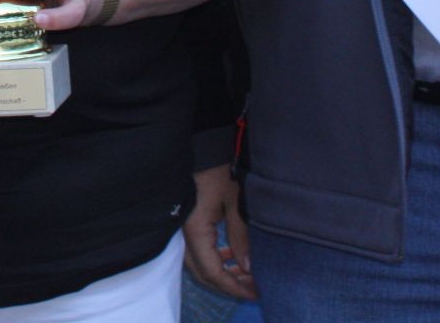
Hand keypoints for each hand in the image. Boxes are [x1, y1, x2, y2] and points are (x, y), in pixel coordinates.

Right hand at [182, 165, 256, 300]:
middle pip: (203, 273)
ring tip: (247, 274)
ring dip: (223, 272)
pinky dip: (216, 258)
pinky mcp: (187, 223)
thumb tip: (248, 267)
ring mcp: (183, 229)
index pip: (212, 272)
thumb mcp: (236, 203)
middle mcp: (184, 235)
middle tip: (253, 288)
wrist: (202, 145)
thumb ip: (241, 237)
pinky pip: (199, 250)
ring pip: (200, 263)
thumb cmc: (219, 170)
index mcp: (195, 231)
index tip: (255, 293)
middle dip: (229, 284)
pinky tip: (233, 256)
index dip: (233, 287)